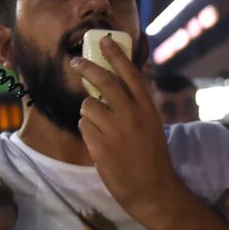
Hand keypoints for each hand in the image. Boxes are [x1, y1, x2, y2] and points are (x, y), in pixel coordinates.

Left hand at [72, 36, 177, 218]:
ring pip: (88, 106)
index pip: (130, 73)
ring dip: (88, 112)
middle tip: (76, 61)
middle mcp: (132, 115)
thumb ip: (134, 104)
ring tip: (100, 127)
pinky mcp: (100, 146)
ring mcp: (115, 130)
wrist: (152, 189)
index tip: (103, 40)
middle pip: (104, 81)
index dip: (116, 54)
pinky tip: (100, 144)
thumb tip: (113, 83)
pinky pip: (84, 127)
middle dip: (87, 67)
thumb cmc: (151, 156)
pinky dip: (87, 132)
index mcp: (147, 107)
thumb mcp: (150, 124)